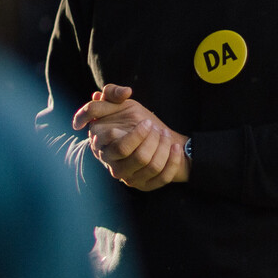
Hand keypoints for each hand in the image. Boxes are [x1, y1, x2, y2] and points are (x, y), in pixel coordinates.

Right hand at [73, 84, 189, 191]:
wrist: (145, 140)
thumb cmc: (128, 120)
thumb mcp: (117, 103)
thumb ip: (112, 92)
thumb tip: (125, 92)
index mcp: (101, 146)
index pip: (119, 146)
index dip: (137, 134)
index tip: (147, 122)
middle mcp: (112, 165)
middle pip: (138, 157)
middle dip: (153, 140)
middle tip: (157, 127)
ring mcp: (128, 178)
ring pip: (151, 166)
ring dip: (164, 147)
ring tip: (165, 134)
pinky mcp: (143, 186)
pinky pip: (162, 177)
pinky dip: (173, 161)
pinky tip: (175, 147)